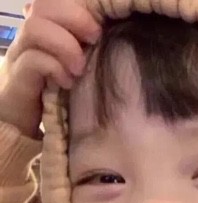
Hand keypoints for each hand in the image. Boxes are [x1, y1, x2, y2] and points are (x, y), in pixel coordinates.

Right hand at [0, 0, 100, 137]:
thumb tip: (115, 38)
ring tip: (79, 67)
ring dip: (65, 45)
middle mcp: (29, 38)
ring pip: (35, 28)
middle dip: (75, 17)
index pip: (53, 1)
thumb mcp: (78, 71)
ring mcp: (19, 56)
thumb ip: (89, 52)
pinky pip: (32, 60)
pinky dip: (54, 67)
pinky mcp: (16, 80)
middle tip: (94, 38)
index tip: (101, 26)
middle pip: (43, 5)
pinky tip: (66, 83)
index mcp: (46, 31)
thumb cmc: (58, 99)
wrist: (23, 129)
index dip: (78, 7)